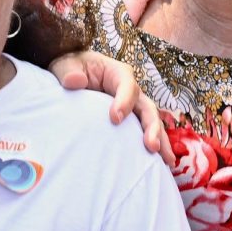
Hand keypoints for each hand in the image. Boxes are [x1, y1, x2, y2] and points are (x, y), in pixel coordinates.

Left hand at [50, 50, 173, 165]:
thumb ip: (69, 72)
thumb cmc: (71, 68)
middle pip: (147, 107)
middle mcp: (130, 91)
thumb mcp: (65, 66)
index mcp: (117, 73)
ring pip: (151, 123)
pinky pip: (143, 133)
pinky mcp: (130, 122)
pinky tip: (161, 164)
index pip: (128, 85)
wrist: (71, 76)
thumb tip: (75, 81)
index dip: (124, 101)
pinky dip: (154, 147)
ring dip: (159, 141)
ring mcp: (132, 107)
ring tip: (167, 161)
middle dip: (152, 127)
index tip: (115, 119)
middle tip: (151, 146)